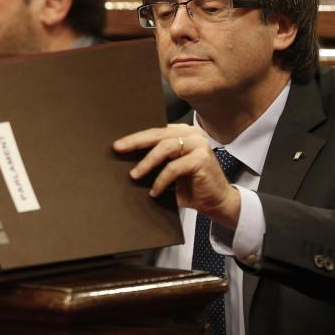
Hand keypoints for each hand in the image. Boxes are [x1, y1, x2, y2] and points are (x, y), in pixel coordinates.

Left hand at [113, 124, 241, 227]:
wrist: (217, 203)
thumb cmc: (191, 187)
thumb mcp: (170, 170)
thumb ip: (156, 160)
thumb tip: (126, 159)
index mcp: (183, 133)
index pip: (155, 131)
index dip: (136, 137)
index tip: (117, 145)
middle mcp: (192, 134)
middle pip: (158, 134)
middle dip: (135, 142)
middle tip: (118, 149)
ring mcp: (199, 145)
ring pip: (165, 147)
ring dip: (147, 162)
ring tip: (134, 175)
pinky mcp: (202, 159)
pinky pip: (174, 167)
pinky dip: (161, 180)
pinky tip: (154, 191)